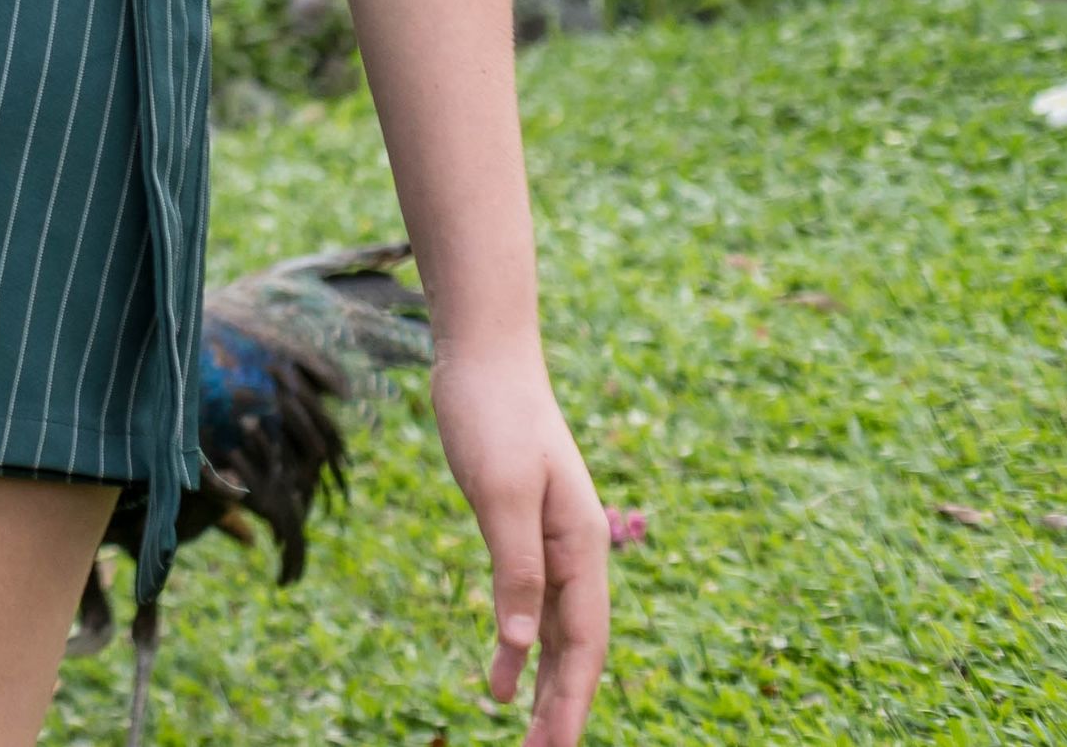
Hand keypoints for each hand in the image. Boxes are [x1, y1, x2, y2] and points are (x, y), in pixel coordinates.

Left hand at [434, 339, 610, 744]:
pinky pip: (529, 604)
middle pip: (577, 647)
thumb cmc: (493, 416)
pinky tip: (500, 678)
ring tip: (526, 736)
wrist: (483, 357)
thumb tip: (522, 645)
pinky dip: (518, 645)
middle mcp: (577, 551)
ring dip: (545, 685)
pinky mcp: (522, 531)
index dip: (571, 699)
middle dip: (564, 706)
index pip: (583, 643)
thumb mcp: (501, 493)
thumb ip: (515, 567)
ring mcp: (552, 542)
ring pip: (556, 632)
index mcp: (582, 546)